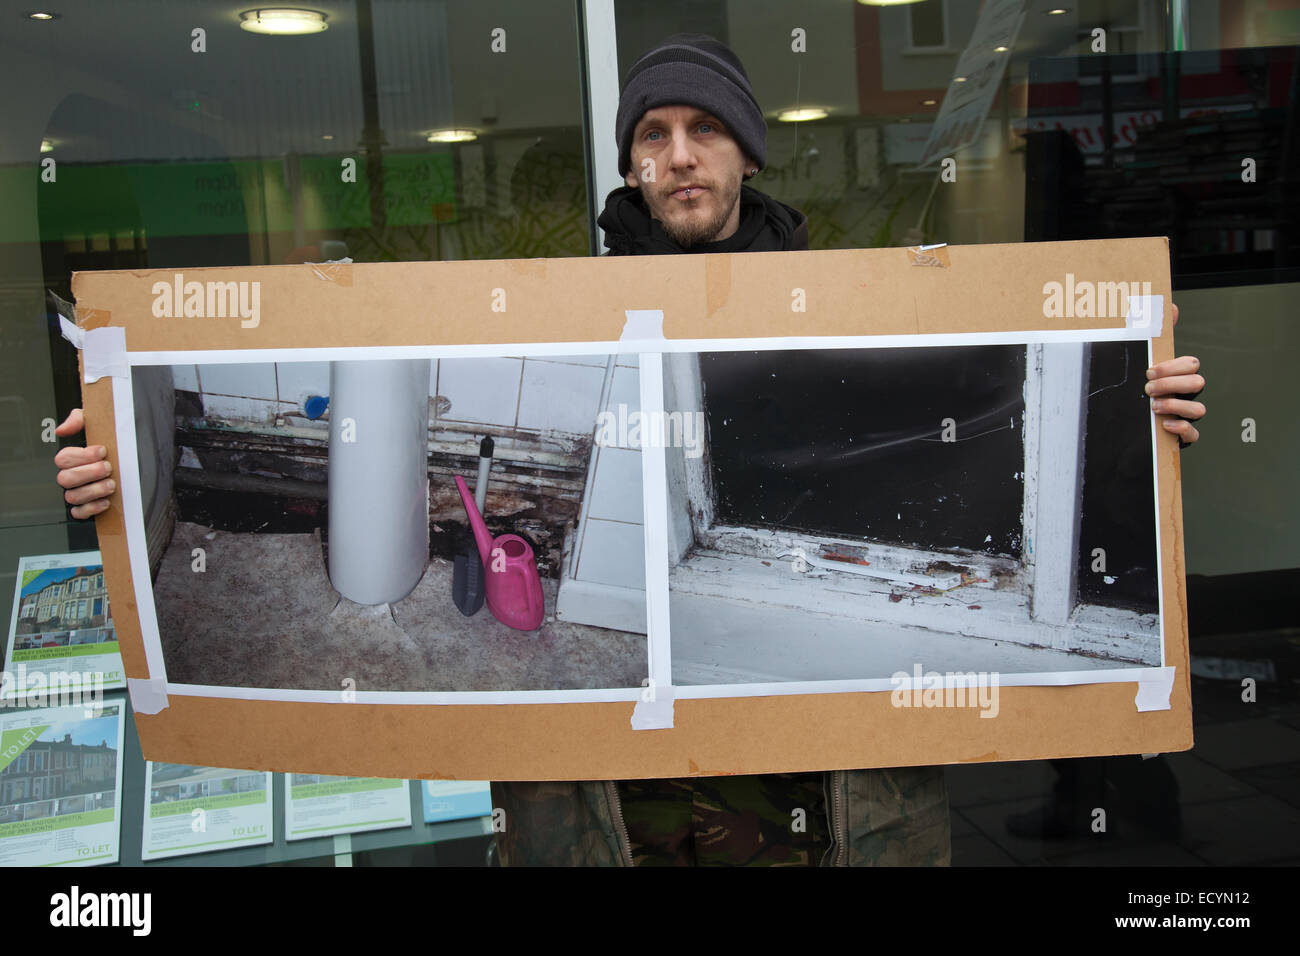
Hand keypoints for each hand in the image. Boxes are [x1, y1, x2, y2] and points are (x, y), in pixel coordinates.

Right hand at [52, 409, 114, 518]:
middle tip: (108, 468)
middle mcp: (71, 477)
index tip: (103, 451)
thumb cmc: (112, 444)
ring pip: (72, 496)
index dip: (83, 455)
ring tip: (111, 484)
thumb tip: (62, 429)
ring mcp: (77, 493)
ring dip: (93, 490)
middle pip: (66, 478)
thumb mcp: (98, 424)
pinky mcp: (85, 508)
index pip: (63, 458)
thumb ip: (80, 419)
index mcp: (72, 459)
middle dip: (89, 473)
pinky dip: (92, 508)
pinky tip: (106, 501)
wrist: (135, 464)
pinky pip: (79, 513)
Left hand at [1145, 303, 1203, 446]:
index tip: (1150, 370)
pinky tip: (1165, 423)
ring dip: (1177, 405)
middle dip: (1172, 384)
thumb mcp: (1141, 359)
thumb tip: (1170, 307)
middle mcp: (1185, 394)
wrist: (1121, 418)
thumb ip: (1155, 333)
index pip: (1191, 364)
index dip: (1173, 366)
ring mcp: (1185, 414)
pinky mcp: (1181, 433)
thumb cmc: (1137, 386)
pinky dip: (1182, 428)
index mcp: (1177, 375)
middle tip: (1148, 388)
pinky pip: (1194, 433)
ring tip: (1154, 405)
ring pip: (1199, 408)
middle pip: (1197, 383)